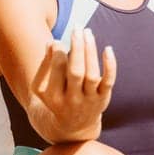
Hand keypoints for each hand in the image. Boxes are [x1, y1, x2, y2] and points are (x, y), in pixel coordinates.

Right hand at [27, 27, 115, 141]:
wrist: (72, 127)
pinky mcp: (102, 99)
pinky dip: (110, 65)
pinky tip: (108, 49)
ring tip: (88, 32)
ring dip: (90, 51)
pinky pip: (108, 81)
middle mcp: (71, 100)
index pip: (57, 69)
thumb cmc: (56, 99)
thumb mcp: (43, 87)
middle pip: (76, 71)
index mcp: (53, 96)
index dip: (58, 51)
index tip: (59, 41)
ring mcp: (89, 100)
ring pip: (92, 74)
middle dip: (77, 48)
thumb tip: (53, 43)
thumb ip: (46, 65)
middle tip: (77, 28)